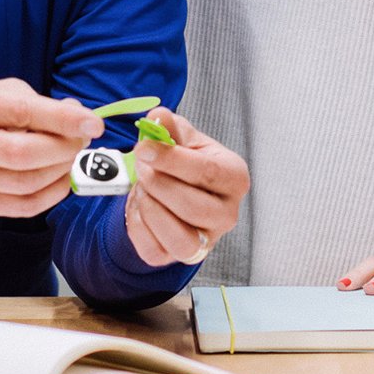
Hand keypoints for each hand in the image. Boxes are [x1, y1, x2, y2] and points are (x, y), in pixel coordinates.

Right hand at [0, 78, 102, 215]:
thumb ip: (32, 101)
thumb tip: (77, 114)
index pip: (22, 112)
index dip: (63, 119)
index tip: (93, 123)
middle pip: (26, 153)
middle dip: (65, 148)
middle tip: (83, 140)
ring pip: (28, 182)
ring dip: (62, 170)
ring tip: (71, 156)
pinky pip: (24, 206)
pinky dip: (52, 193)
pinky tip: (61, 178)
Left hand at [122, 109, 248, 266]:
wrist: (177, 185)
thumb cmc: (186, 160)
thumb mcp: (181, 136)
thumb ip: (170, 126)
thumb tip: (158, 116)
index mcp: (234, 178)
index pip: (207, 172)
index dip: (172, 160)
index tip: (144, 148)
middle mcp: (228, 214)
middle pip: (193, 206)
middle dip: (158, 184)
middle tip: (140, 166)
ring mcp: (208, 240)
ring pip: (180, 238)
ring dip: (151, 208)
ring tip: (141, 186)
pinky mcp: (183, 256)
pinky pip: (157, 251)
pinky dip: (139, 227)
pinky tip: (139, 205)